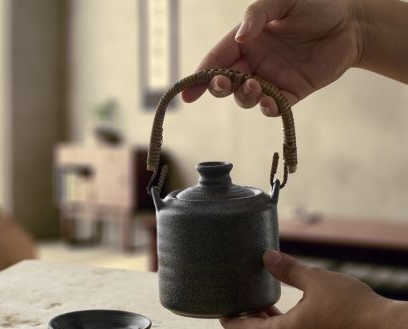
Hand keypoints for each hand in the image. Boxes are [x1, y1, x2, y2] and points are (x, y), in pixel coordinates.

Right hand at [182, 0, 362, 115]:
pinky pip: (274, 107)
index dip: (199, 77)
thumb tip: (239, 38)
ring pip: (247, 98)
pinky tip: (271, 103)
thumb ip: (258, 14)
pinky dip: (269, 109)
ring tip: (256, 86)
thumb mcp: (283, 0)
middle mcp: (255, 63)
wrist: (351, 23)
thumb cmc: (316, 4)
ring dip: (245, 97)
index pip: (216, 60)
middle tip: (223, 85)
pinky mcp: (290, 94)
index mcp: (246, 40)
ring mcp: (271, 80)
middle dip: (219, 88)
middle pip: (227, 83)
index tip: (187, 94)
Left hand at [220, 250, 397, 328]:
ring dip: (267, 317)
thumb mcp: (314, 280)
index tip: (218, 312)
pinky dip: (283, 322)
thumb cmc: (348, 307)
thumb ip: (288, 269)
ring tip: (260, 298)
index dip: (229, 321)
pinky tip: (288, 307)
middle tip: (238, 296)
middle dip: (248, 315)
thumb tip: (267, 256)